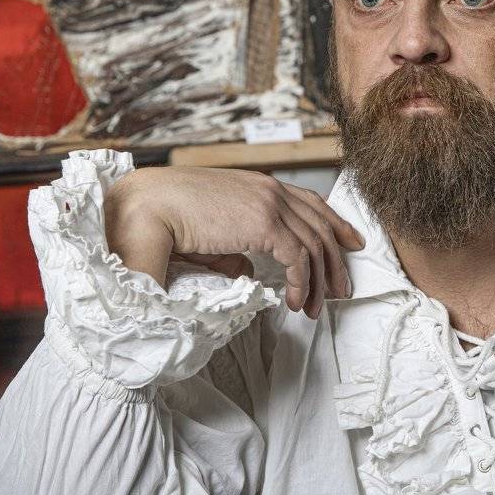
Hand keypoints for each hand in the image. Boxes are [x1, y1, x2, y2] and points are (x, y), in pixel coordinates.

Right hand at [104, 166, 364, 319]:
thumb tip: (249, 273)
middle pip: (321, 223)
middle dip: (336, 259)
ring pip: (315, 244)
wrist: (143, 207)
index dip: (334, 225)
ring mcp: (269, 203)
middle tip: (342, 288)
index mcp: (257, 186)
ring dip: (319, 280)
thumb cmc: (164, 221)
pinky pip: (298, 258)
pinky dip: (302, 283)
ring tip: (316, 308)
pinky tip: (294, 302)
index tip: (350, 244)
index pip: (309, 202)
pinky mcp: (264, 223)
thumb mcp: (208, 237)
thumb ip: (232, 252)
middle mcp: (269, 190)